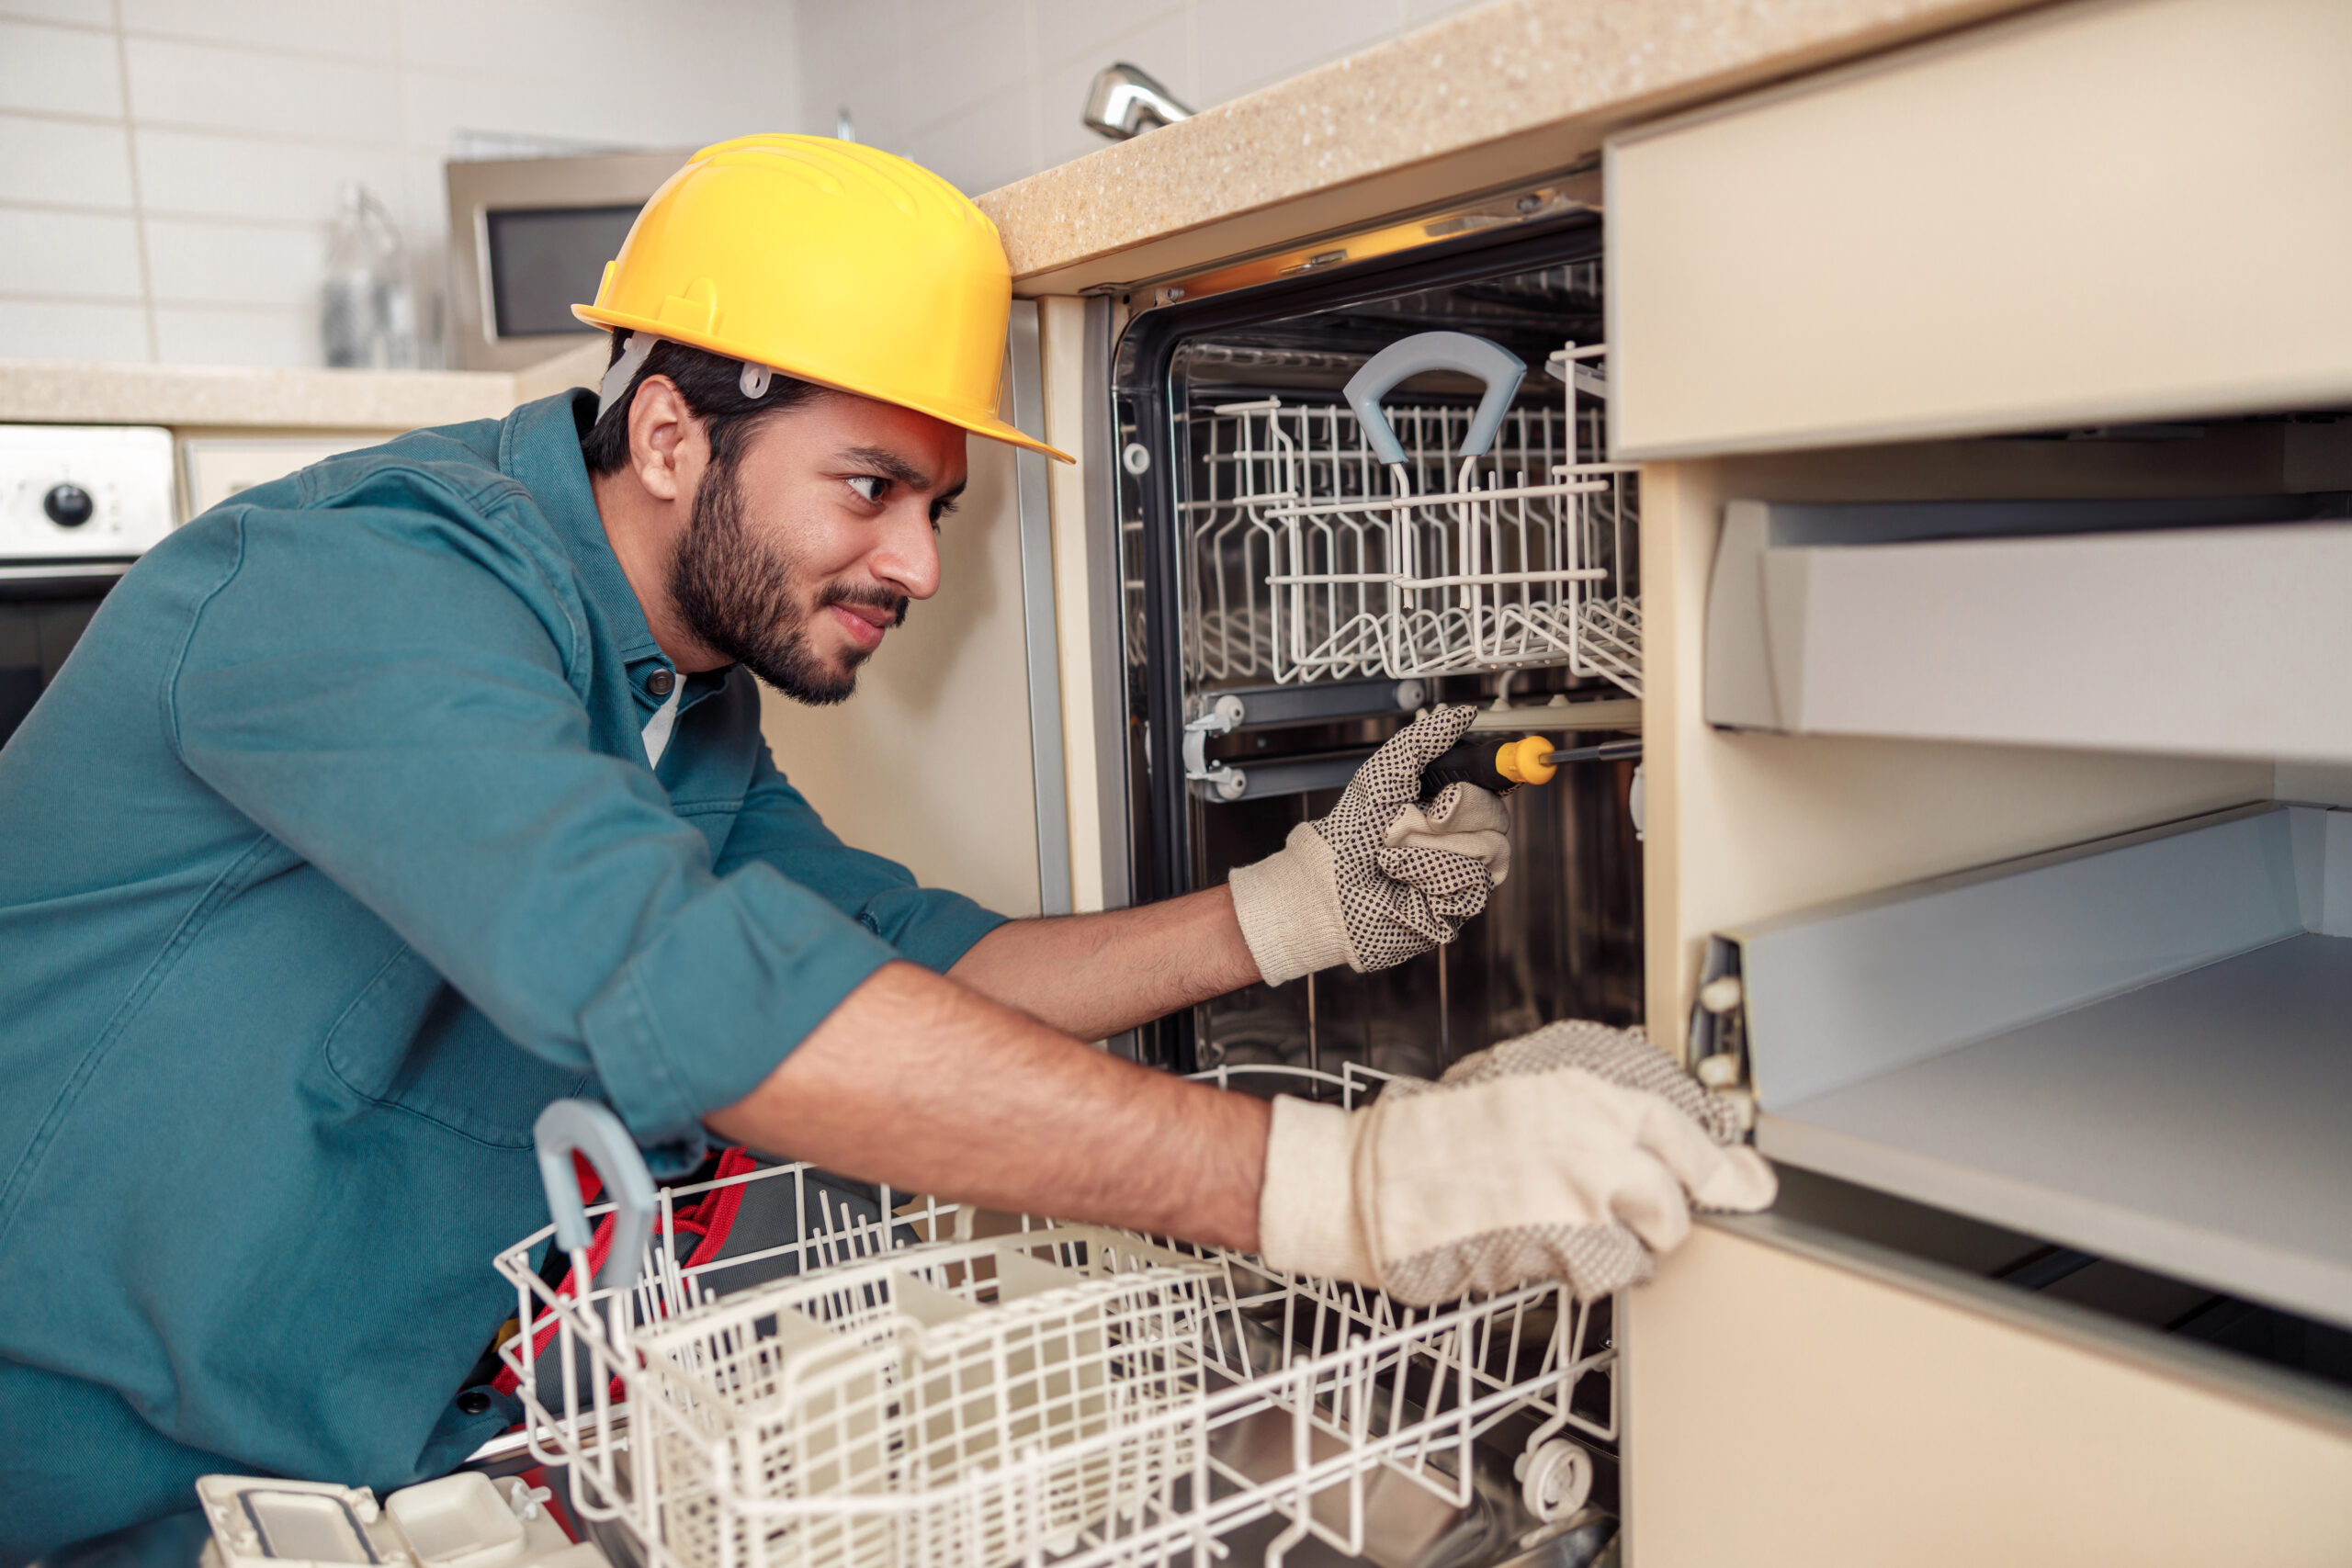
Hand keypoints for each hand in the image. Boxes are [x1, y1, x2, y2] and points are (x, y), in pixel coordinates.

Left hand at [1227, 704, 1511, 984]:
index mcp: (1447, 809)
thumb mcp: (1383, 776)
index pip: (1490, 786)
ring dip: (1431, 847)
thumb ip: (1422, 741)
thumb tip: (1460, 714)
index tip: (1481, 772)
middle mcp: (1460, 841)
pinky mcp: (1459, 907)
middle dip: (1449, 812)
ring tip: (1395, 856)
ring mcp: (1462, 875)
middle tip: (1406, 821)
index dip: (1492, 776)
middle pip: (1496, 813)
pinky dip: (1428, 872)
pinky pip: (1472, 879)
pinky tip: (1404, 880)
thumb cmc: (1348, 836)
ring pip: (1489, 846)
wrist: (1327, 889)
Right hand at [1253, 1020, 1776, 1304]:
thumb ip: (1589, 1110)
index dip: (1721, 1163)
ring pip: (1649, 1241)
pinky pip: (1607, 1276)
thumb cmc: (1428, 1139)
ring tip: (1560, 1231)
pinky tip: (1537, 1252)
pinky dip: (1583, 1275)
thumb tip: (1653, 1137)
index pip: (1684, 1127)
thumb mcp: (1516, 1088)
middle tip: (1630, 1218)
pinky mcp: (1567, 1247)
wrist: (1371, 1184)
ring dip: (1618, 1248)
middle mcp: (1597, 1133)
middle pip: (1682, 1192)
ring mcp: (1585, 1192)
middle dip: (1663, 1214)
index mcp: (1585, 1087)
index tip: (1747, 1182)